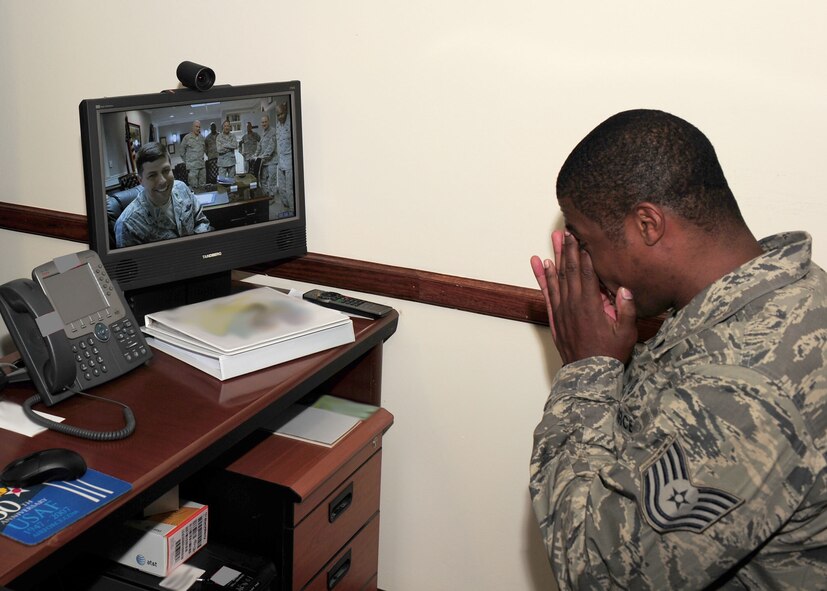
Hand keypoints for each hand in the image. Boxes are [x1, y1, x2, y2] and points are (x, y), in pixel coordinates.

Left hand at [531, 230, 637, 364]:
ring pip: (556, 278)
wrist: (589, 374)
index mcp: (590, 306)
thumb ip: (627, 310)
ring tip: (554, 238)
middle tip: (567, 230)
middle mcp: (573, 304)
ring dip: (555, 256)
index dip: (584, 253)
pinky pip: (546, 293)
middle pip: (570, 270)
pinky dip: (542, 278)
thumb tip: (625, 288)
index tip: (583, 236)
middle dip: (569, 248)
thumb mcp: (627, 333)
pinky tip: (540, 264)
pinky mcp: (554, 317)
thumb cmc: (610, 354)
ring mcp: (561, 310)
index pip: (587, 273)